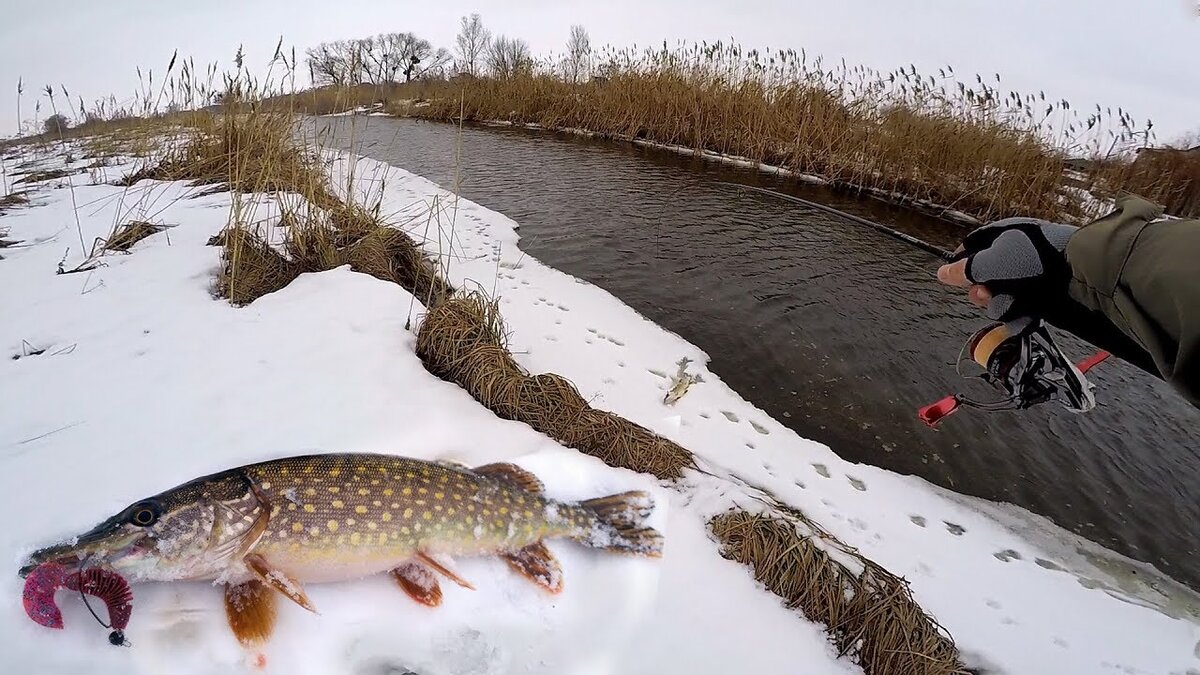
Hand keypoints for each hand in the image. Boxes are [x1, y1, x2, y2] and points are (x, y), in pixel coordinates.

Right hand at [936, 218, 1077, 321]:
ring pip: (998, 297)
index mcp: (1004, 236)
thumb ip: (963, 270)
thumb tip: (942, 273)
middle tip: (987, 293)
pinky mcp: (1039, 298)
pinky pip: (1017, 310)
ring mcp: (1027, 278)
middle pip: (982, 278)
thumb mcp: (990, 262)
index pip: (972, 249)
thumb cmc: (1035, 261)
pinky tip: (1023, 313)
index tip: (955, 278)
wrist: (1078, 279)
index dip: (961, 265)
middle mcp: (1015, 256)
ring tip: (1013, 303)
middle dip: (981, 290)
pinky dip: (1018, 315)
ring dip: (1000, 304)